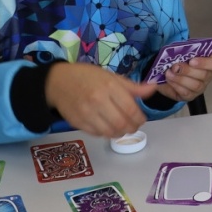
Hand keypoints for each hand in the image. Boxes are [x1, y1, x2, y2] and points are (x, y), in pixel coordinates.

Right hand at [44, 62, 158, 137]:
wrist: (58, 81)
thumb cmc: (87, 76)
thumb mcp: (111, 76)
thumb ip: (132, 87)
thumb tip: (153, 89)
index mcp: (109, 86)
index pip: (130, 109)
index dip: (139, 118)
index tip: (141, 119)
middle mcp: (98, 101)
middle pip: (121, 124)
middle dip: (131, 128)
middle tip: (133, 126)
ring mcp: (86, 113)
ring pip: (110, 132)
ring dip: (120, 133)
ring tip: (122, 128)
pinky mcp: (77, 123)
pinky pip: (97, 134)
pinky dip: (106, 133)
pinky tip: (108, 127)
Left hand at [161, 55, 211, 101]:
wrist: (168, 73)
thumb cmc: (179, 60)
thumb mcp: (182, 53)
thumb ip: (184, 51)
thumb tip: (179, 50)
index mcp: (208, 62)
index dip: (204, 62)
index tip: (191, 61)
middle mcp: (207, 76)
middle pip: (204, 75)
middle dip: (188, 71)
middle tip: (175, 67)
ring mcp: (200, 88)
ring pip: (195, 85)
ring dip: (180, 79)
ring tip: (169, 73)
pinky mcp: (190, 96)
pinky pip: (186, 93)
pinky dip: (176, 85)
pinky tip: (169, 80)